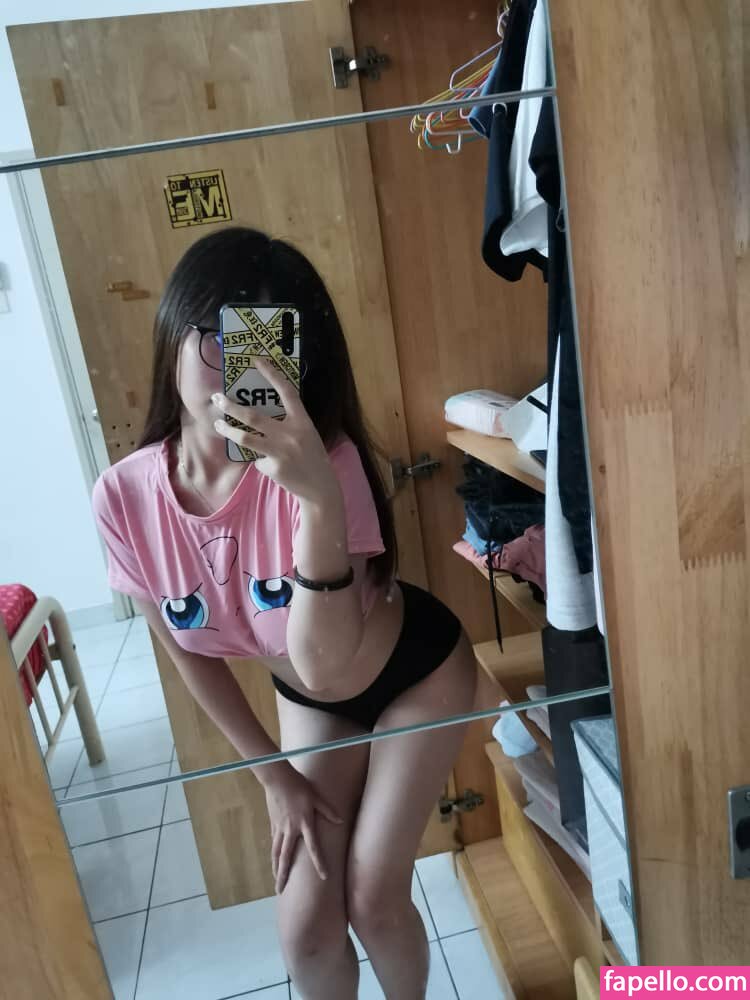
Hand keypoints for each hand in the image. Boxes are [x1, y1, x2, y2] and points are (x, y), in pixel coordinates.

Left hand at [213, 357, 339, 505]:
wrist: (319, 486)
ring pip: (244, 438)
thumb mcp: (306, 433)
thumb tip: (259, 414)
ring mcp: (280, 451)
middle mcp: (291, 434)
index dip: (272, 374)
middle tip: (217, 398)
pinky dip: (258, 459)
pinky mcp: (272, 467)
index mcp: (303, 421)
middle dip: (231, 406)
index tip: (257, 361)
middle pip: (253, 416)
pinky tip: (269, 464)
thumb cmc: (312, 456)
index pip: (286, 392)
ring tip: (218, 425)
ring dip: (227, 430)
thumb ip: (288, 422)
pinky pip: (256, 459)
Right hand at [264, 764, 342, 893]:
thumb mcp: (316, 797)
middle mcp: (290, 830)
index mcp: (304, 824)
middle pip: (286, 857)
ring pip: (276, 852)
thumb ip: (328, 810)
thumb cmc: (299, 786)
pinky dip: (274, 854)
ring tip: (276, 881)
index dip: (319, 863)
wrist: (277, 779)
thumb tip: (341, 821)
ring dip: (276, 868)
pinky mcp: (273, 823)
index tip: (324, 877)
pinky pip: (273, 842)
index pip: (313, 848)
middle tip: (280, 891)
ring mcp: (279, 828)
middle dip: (283, 875)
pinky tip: (273, 860)